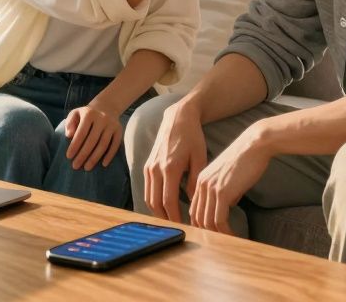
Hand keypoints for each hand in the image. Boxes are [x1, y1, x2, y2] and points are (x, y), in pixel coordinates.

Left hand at [64, 102, 122, 170]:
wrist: (106, 106)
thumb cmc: (87, 114)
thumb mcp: (75, 114)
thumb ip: (70, 123)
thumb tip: (69, 135)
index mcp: (89, 114)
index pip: (81, 132)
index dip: (75, 145)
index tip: (69, 157)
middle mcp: (102, 118)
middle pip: (92, 140)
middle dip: (83, 155)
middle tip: (75, 166)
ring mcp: (112, 125)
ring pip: (103, 144)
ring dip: (95, 158)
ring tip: (87, 167)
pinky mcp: (119, 130)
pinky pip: (115, 145)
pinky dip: (110, 155)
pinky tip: (103, 164)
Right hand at [143, 100, 207, 221]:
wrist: (178, 118)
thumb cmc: (192, 137)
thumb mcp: (199, 158)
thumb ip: (195, 182)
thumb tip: (192, 203)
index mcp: (170, 167)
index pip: (169, 201)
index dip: (175, 217)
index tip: (185, 226)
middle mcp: (155, 168)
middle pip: (155, 203)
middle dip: (166, 218)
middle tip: (178, 227)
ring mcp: (149, 166)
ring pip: (149, 198)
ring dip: (158, 211)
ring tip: (172, 220)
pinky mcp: (146, 165)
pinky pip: (147, 189)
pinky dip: (154, 200)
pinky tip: (165, 205)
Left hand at [189, 127, 269, 234]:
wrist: (254, 145)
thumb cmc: (246, 159)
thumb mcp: (229, 177)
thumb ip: (224, 191)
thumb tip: (228, 206)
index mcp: (201, 180)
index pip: (194, 210)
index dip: (202, 225)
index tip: (212, 235)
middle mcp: (202, 185)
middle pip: (198, 218)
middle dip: (208, 233)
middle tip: (220, 243)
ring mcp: (210, 189)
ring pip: (207, 222)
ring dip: (218, 235)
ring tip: (229, 242)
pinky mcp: (222, 193)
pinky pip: (219, 220)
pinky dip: (226, 232)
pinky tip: (234, 236)